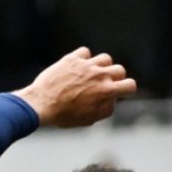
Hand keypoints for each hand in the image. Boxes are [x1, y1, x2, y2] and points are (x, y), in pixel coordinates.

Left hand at [13, 47, 135, 127]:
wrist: (41, 104)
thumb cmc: (65, 115)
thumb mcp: (90, 119)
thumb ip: (106, 109)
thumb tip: (112, 100)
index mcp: (106, 91)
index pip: (130, 85)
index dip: (127, 89)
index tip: (119, 92)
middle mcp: (99, 75)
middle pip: (119, 69)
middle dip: (115, 78)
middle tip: (105, 85)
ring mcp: (85, 65)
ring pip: (105, 58)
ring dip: (102, 66)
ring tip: (93, 74)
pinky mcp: (72, 59)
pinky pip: (85, 52)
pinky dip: (84, 58)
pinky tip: (78, 67)